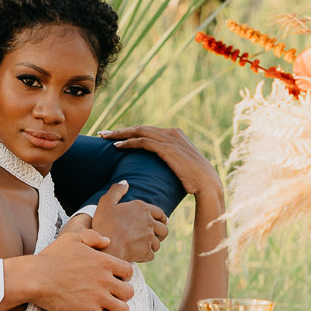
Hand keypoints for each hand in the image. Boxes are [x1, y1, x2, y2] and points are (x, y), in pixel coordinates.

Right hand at [25, 232, 133, 310]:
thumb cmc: (50, 257)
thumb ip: (92, 237)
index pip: (128, 271)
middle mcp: (105, 279)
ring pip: (123, 310)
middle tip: (117, 300)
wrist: (35, 277)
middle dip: (124, 297)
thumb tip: (108, 241)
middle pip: (129, 292)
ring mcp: (99, 297)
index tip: (118, 282)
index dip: (125, 278)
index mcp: (104, 261)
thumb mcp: (71, 238)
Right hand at [79, 180, 168, 263]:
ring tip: (143, 245)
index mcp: (141, 208)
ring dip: (152, 244)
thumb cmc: (105, 224)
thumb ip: (116, 190)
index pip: (160, 213)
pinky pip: (150, 254)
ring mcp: (150, 238)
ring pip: (157, 243)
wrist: (106, 247)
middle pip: (164, 229)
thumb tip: (125, 182)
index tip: (162, 222)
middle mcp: (149, 222)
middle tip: (155, 235)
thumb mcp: (106, 203)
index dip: (162, 218)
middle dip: (160, 233)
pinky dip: (145, 255)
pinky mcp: (147, 251)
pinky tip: (137, 255)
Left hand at [95, 125, 222, 200]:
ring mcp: (169, 139)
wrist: (207, 183)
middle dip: (120, 130)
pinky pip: (143, 142)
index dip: (130, 132)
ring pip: (139, 132)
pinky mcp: (167, 148)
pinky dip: (128, 142)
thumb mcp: (181, 164)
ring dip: (119, 134)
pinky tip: (117, 146)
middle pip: (140, 128)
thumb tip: (159, 165)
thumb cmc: (195, 179)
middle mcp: (171, 132)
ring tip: (104, 138)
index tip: (115, 135)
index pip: (147, 129)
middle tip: (103, 133)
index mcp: (175, 134)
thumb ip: (170, 159)